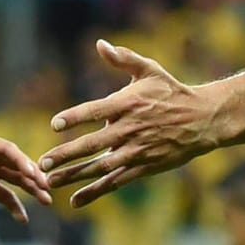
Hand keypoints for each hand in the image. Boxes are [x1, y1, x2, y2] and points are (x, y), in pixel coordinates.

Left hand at [0, 125, 51, 221]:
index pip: (10, 152)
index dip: (23, 162)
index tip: (34, 174)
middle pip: (19, 166)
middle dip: (34, 177)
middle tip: (47, 188)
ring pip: (17, 181)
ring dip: (32, 190)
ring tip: (47, 201)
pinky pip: (4, 196)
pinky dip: (15, 206)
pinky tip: (23, 219)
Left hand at [40, 39, 219, 206]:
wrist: (203, 120)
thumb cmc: (172, 92)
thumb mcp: (150, 70)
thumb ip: (123, 59)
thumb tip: (100, 44)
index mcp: (128, 104)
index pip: (95, 111)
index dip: (74, 118)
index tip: (54, 125)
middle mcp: (130, 129)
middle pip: (92, 144)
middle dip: (65, 155)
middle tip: (42, 162)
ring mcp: (136, 151)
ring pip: (100, 167)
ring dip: (74, 175)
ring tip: (49, 182)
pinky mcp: (143, 167)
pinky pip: (115, 182)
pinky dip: (94, 192)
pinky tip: (75, 200)